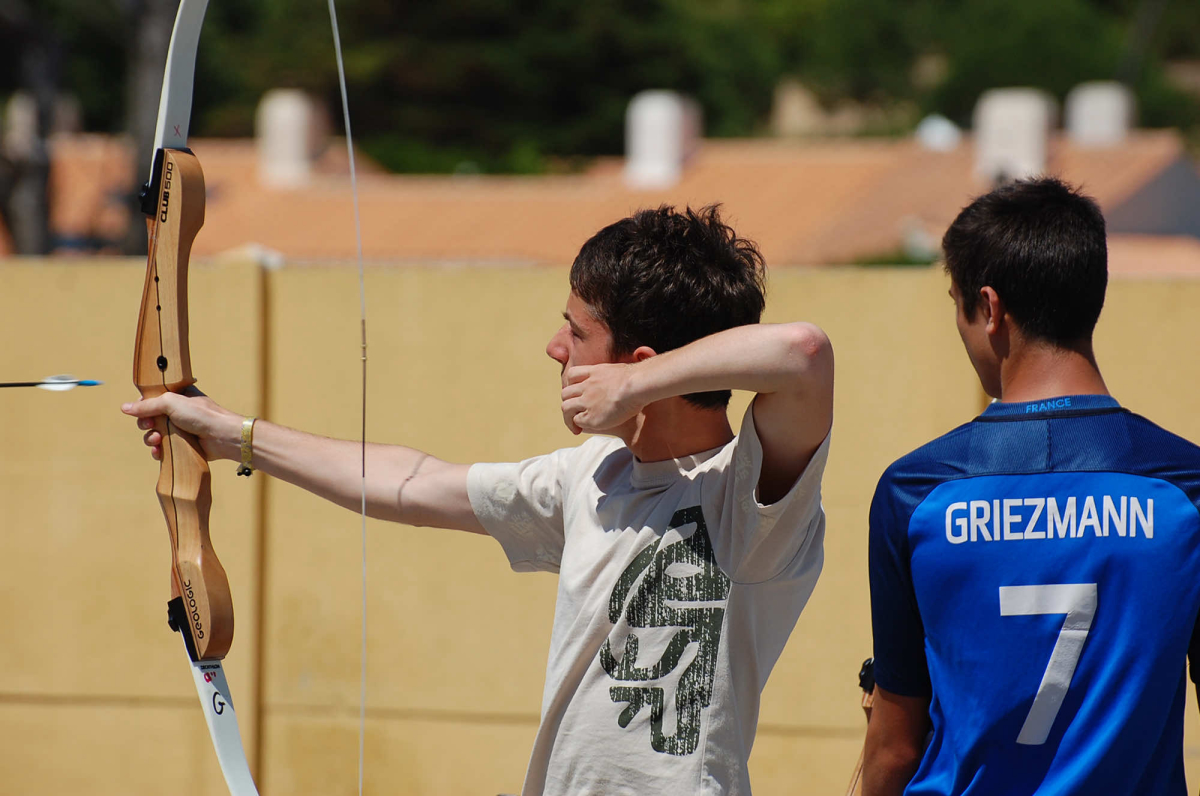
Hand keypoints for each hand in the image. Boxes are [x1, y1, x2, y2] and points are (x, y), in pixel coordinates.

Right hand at [121, 387, 241, 461]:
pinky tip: (158, 452)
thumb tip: (124, 407)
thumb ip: (147, 405)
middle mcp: (178, 411)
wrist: (222, 436)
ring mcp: (180, 428)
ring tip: (156, 440)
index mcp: (178, 396)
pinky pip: (163, 448)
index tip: (140, 411)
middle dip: (146, 423)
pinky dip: (158, 450)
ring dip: (150, 438)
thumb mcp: (171, 402)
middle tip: (149, 426)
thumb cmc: (201, 415)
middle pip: (150, 417)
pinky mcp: (182, 445)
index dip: (143, 406)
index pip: (152, 399)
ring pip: (155, 434)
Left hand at [560, 363, 643, 434]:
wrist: (637, 386)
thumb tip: (626, 373)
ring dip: (568, 417)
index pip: (572, 374)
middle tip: (574, 412)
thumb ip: (618, 375)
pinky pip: (578, 421)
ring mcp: (586, 401)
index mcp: (594, 372)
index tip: (576, 392)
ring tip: (574, 426)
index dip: (571, 384)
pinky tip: (582, 428)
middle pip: (565, 393)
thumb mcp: (624, 371)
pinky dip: (578, 424)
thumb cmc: (639, 380)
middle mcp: (586, 386)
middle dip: (568, 402)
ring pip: (566, 408)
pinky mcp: (591, 416)